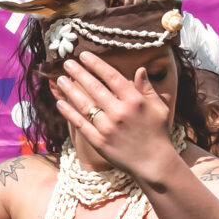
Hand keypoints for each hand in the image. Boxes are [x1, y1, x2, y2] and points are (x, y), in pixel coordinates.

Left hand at [50, 52, 177, 179]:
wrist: (153, 163)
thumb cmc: (157, 133)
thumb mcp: (158, 107)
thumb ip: (147, 88)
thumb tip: (140, 69)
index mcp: (134, 100)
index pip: (112, 77)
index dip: (96, 64)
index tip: (84, 55)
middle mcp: (119, 112)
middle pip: (94, 88)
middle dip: (79, 73)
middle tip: (67, 62)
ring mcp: (107, 127)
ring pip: (84, 104)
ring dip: (70, 90)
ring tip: (60, 79)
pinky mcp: (99, 142)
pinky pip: (80, 124)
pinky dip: (69, 112)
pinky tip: (60, 102)